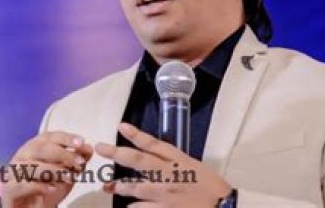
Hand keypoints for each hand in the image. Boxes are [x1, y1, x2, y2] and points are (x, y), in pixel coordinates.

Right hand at [0, 131, 92, 207]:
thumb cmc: (46, 186)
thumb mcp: (66, 173)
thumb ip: (77, 161)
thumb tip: (89, 148)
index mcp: (35, 147)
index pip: (49, 137)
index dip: (65, 138)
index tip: (81, 142)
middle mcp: (22, 156)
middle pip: (40, 148)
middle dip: (62, 154)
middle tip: (79, 162)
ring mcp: (13, 172)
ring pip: (31, 166)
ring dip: (53, 170)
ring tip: (70, 177)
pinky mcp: (9, 190)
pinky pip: (22, 185)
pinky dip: (39, 186)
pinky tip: (53, 188)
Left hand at [95, 123, 230, 207]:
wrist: (224, 207)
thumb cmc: (209, 186)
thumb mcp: (193, 165)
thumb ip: (172, 160)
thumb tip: (150, 153)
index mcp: (178, 160)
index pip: (154, 144)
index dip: (136, 134)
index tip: (121, 126)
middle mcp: (169, 174)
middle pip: (138, 161)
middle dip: (116, 153)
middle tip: (100, 148)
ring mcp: (166, 194)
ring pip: (135, 187)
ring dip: (119, 185)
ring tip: (108, 186)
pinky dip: (132, 207)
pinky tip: (126, 207)